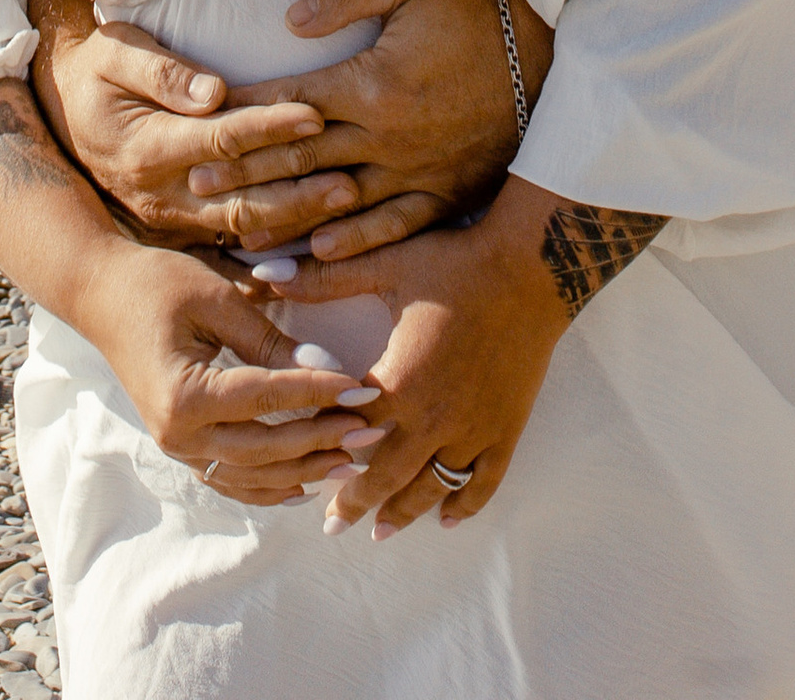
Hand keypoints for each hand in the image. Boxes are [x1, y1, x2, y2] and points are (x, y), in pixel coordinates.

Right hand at [28, 0, 345, 248]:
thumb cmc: (96, 69)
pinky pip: (231, 243)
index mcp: (147, 146)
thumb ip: (164, 72)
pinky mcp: (178, 228)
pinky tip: (316, 237)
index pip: (222, 139)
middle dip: (299, 189)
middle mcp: (160, 192)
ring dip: (296, 219)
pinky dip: (274, 242)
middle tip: (352, 179)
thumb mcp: (116, 52)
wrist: (60, 110)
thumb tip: (214, 91)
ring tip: (347, 205)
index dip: (271, 127)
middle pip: (241, 198)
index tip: (317, 114)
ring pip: (242, 229)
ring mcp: (169, 217)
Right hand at [78, 243, 390, 511]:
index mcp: (186, 394)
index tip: (364, 390)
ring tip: (353, 462)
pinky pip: (232, 479)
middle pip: (265, 450)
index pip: (268, 398)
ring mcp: (178, 447)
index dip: (320, 393)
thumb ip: (268, 338)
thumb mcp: (216, 297)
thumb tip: (326, 367)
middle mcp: (179, 434)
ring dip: (304, 471)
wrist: (100, 294)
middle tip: (371, 432)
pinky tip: (306, 481)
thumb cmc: (157, 284)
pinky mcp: (182, 447)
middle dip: (322, 441)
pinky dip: (271, 484)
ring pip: (252, 475)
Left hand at [190, 0, 555, 261]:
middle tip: (192, 187)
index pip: (290, 104)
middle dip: (245, 173)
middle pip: (301, 160)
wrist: (555, 46)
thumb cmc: (482, 2)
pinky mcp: (448, 190)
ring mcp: (419, 170)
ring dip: (285, 217)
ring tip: (236, 231)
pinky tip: (316, 252)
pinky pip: (395, 226)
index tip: (198, 126)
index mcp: (373, 83)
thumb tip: (289, 23)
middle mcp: (389, 136)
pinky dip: (355, 242)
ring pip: (337, 203)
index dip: (242, 116)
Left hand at [267, 177, 608, 536]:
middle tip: (332, 525)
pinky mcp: (506, 429)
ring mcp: (473, 429)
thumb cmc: (456, 262)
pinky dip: (462, 505)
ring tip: (379, 531)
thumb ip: (323, 277)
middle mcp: (434, 416)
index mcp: (400, 381)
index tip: (300, 465)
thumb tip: (262, 273)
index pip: (348, 429)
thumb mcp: (387, 265)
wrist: (531, 266)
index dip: (323, 445)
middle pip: (385, 475)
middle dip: (355, 502)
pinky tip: (445, 518)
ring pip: (431, 487)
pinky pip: (482, 483)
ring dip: (402, 511)